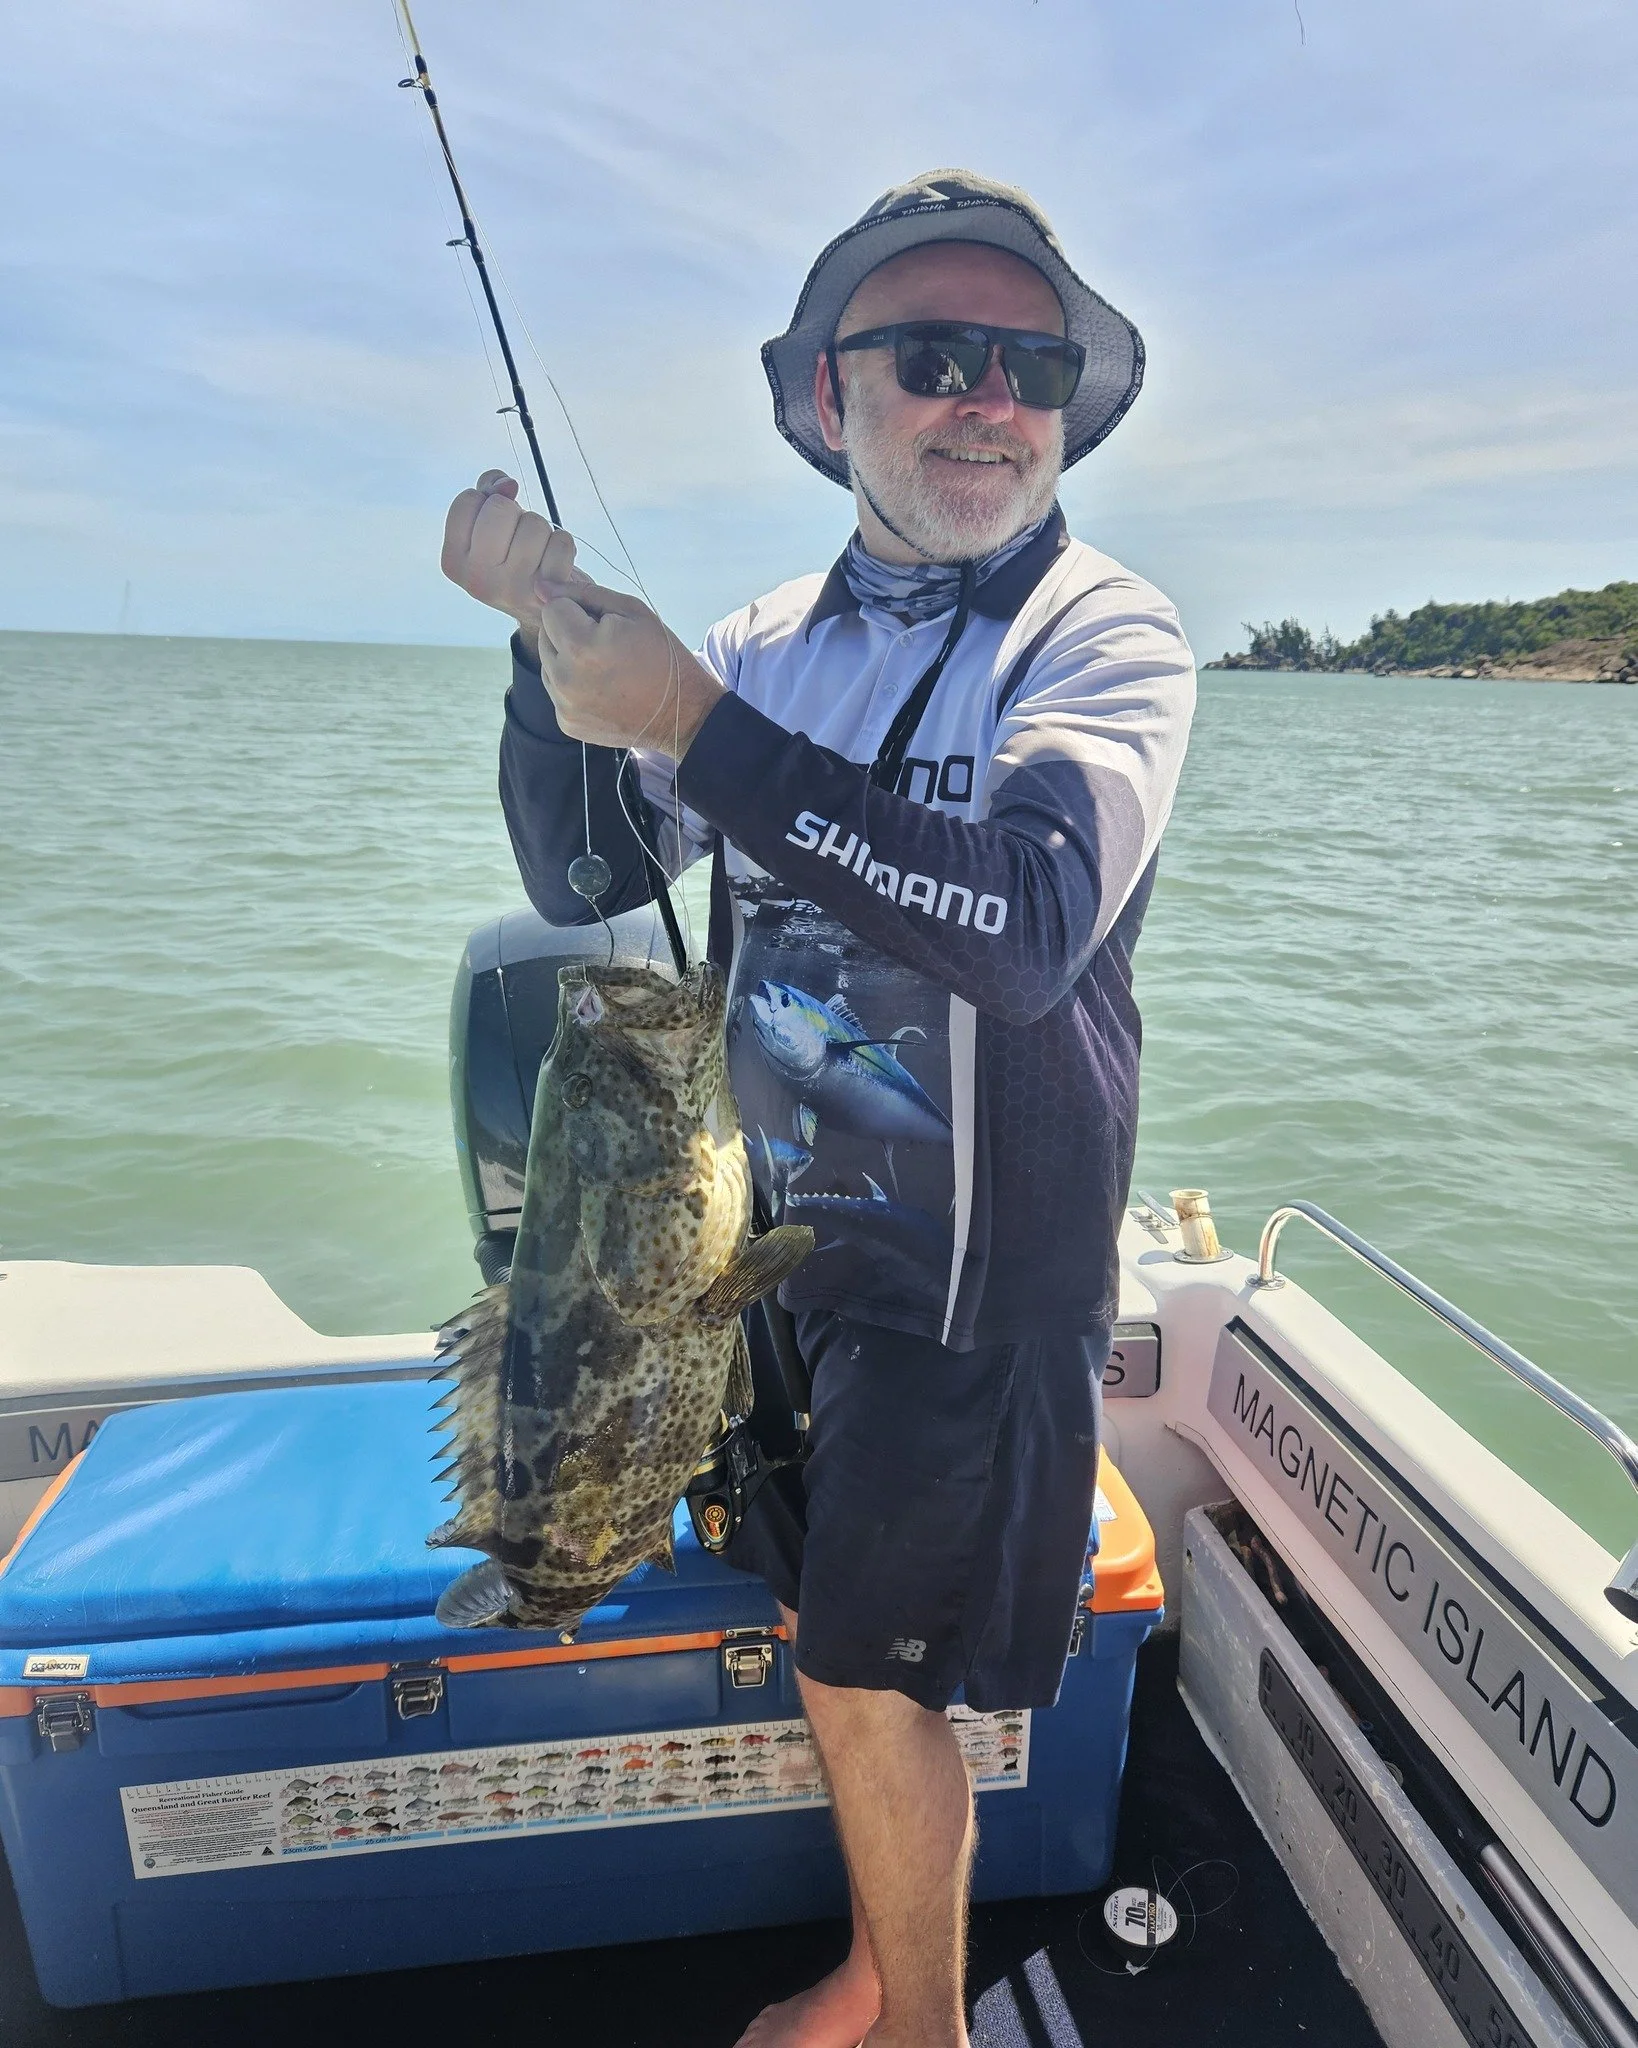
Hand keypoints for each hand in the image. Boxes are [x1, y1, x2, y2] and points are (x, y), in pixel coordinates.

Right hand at [439, 471, 589, 632]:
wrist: (544, 611)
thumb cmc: (514, 557)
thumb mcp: (488, 526)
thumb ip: (488, 490)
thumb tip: (508, 486)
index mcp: (453, 562)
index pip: (467, 500)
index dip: (487, 501)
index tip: (495, 523)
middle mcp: (477, 580)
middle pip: (500, 508)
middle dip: (515, 512)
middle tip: (517, 536)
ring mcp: (511, 589)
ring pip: (534, 523)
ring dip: (541, 529)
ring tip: (536, 552)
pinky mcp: (545, 593)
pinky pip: (561, 543)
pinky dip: (563, 545)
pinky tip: (554, 562)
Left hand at [536, 577, 724, 761]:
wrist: (681, 713)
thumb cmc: (661, 655)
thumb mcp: (632, 611)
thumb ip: (583, 594)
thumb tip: (541, 586)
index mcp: (581, 645)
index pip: (552, 608)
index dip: (577, 610)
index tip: (604, 625)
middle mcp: (565, 678)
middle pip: (545, 635)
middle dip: (568, 633)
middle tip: (606, 647)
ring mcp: (564, 704)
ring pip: (547, 663)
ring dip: (567, 660)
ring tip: (604, 669)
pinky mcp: (566, 722)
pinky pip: (556, 691)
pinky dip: (572, 686)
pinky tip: (601, 690)